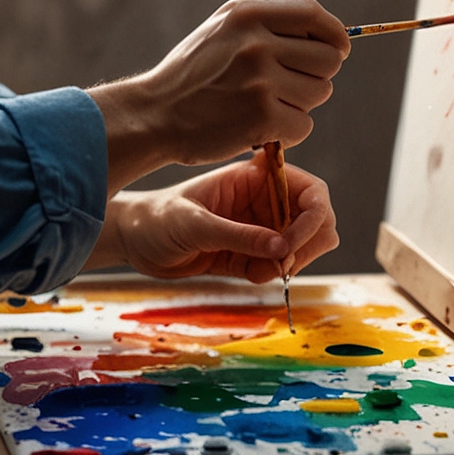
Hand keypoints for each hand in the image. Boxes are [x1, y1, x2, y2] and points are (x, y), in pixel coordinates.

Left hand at [87, 157, 338, 283]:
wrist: (135, 241)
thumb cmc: (157, 219)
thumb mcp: (195, 225)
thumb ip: (238, 236)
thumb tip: (281, 249)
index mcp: (255, 179)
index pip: (310, 190)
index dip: (313, 216)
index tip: (290, 242)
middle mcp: (265, 200)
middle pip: (318, 219)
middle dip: (306, 244)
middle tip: (279, 263)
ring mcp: (262, 228)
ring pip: (305, 246)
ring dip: (289, 264)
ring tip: (255, 270)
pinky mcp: (253, 254)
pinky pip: (281, 267)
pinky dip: (271, 275)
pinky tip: (245, 274)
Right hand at [90, 0, 349, 191]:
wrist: (153, 115)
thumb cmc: (191, 76)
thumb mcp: (221, 31)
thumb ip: (267, 25)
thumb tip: (326, 34)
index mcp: (246, 14)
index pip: (313, 13)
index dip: (333, 33)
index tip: (337, 49)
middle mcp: (256, 42)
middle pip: (327, 58)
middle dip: (316, 75)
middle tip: (288, 87)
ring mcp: (260, 80)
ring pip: (319, 93)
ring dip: (299, 105)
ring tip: (264, 106)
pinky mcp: (262, 116)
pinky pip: (304, 125)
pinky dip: (287, 133)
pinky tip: (259, 128)